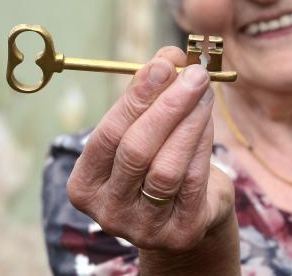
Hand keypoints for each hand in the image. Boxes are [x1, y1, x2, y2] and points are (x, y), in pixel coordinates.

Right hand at [66, 47, 236, 257]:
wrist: (184, 215)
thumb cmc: (154, 163)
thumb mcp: (140, 133)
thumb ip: (146, 97)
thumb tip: (170, 57)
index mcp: (84, 187)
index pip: (108, 134)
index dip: (137, 96)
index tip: (164, 63)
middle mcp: (108, 213)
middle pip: (136, 151)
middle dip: (167, 105)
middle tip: (193, 73)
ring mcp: (143, 229)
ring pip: (166, 168)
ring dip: (189, 122)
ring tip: (204, 90)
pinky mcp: (180, 235)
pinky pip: (193, 181)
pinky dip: (202, 144)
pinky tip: (207, 118)